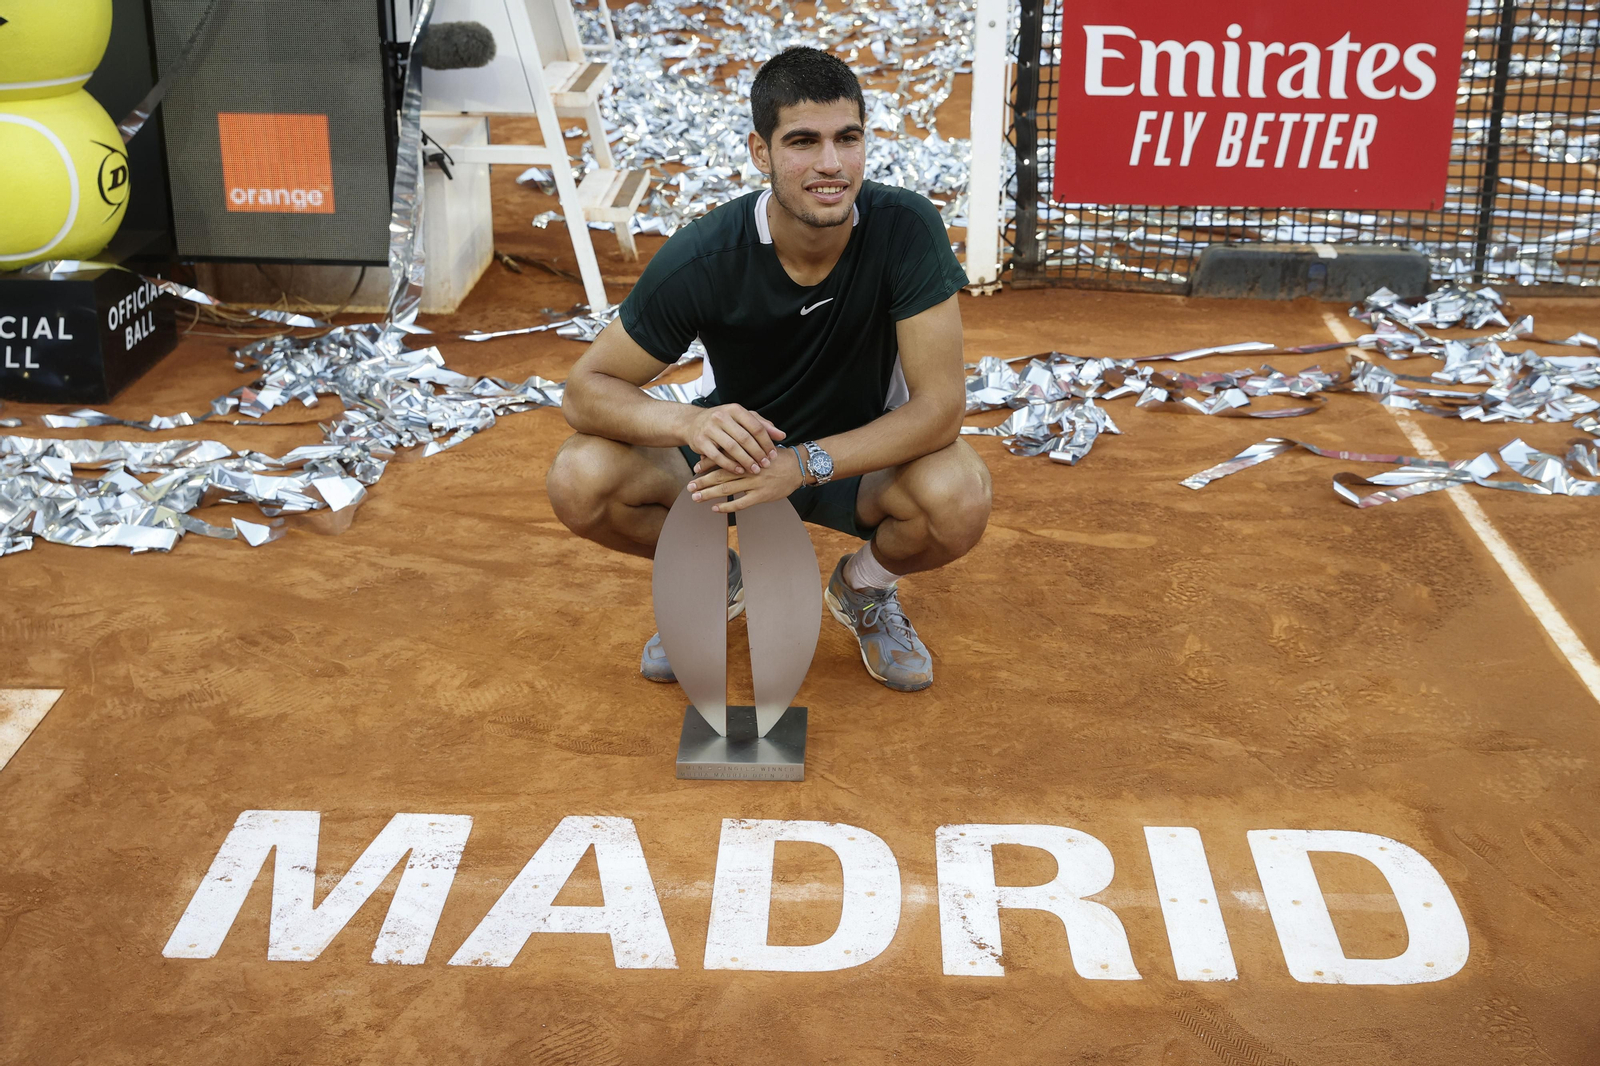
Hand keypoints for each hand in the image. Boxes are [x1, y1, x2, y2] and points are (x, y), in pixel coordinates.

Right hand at [684, 403, 786, 474]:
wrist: (692, 423)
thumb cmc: (722, 422)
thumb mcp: (742, 419)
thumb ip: (762, 425)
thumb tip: (782, 435)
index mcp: (735, 409)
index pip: (756, 426)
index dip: (767, 442)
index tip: (773, 454)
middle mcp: (721, 416)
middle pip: (745, 438)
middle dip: (758, 453)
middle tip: (766, 464)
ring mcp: (709, 429)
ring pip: (732, 448)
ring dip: (746, 461)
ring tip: (755, 469)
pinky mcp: (701, 442)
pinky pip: (718, 456)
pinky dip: (730, 465)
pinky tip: (739, 471)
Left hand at [689, 447, 804, 513]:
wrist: (798, 466)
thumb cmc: (777, 456)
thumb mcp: (761, 445)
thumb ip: (744, 447)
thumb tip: (723, 450)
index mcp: (747, 454)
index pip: (723, 457)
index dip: (708, 463)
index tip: (695, 468)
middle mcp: (749, 468)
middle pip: (721, 474)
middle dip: (703, 481)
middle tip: (689, 486)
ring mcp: (755, 482)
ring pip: (728, 488)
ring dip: (710, 493)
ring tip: (696, 497)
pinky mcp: (762, 495)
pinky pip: (742, 502)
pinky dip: (728, 506)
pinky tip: (715, 508)